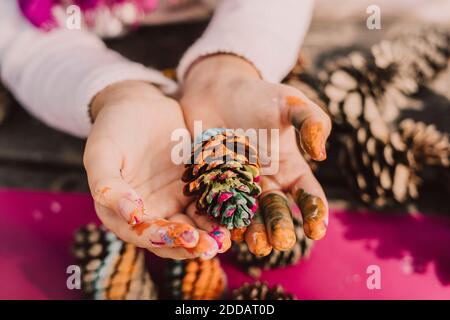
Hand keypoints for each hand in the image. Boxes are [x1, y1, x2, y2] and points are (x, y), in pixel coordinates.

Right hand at [84, 80, 230, 258]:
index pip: (142, 234)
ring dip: (209, 235)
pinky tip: (233, 215)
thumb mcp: (101, 153)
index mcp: (120, 212)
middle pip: (171, 237)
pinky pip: (207, 205)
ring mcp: (172, 200)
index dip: (162, 239)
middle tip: (212, 246)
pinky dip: (218, 213)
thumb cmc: (114, 126)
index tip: (185, 237)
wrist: (140, 104)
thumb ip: (108, 186)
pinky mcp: (193, 188)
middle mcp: (148, 212)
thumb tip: (131, 216)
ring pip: (192, 226)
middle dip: (192, 244)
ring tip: (225, 239)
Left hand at [180, 55, 331, 255]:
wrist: (217, 92)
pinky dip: (223, 219)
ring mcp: (240, 187)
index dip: (315, 212)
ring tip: (255, 244)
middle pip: (278, 211)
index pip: (308, 195)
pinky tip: (225, 229)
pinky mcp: (214, 186)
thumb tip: (321, 154)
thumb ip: (310, 122)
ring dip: (254, 231)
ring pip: (250, 215)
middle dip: (281, 227)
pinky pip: (219, 206)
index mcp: (291, 168)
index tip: (317, 229)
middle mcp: (268, 183)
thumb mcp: (289, 103)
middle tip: (280, 242)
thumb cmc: (259, 96)